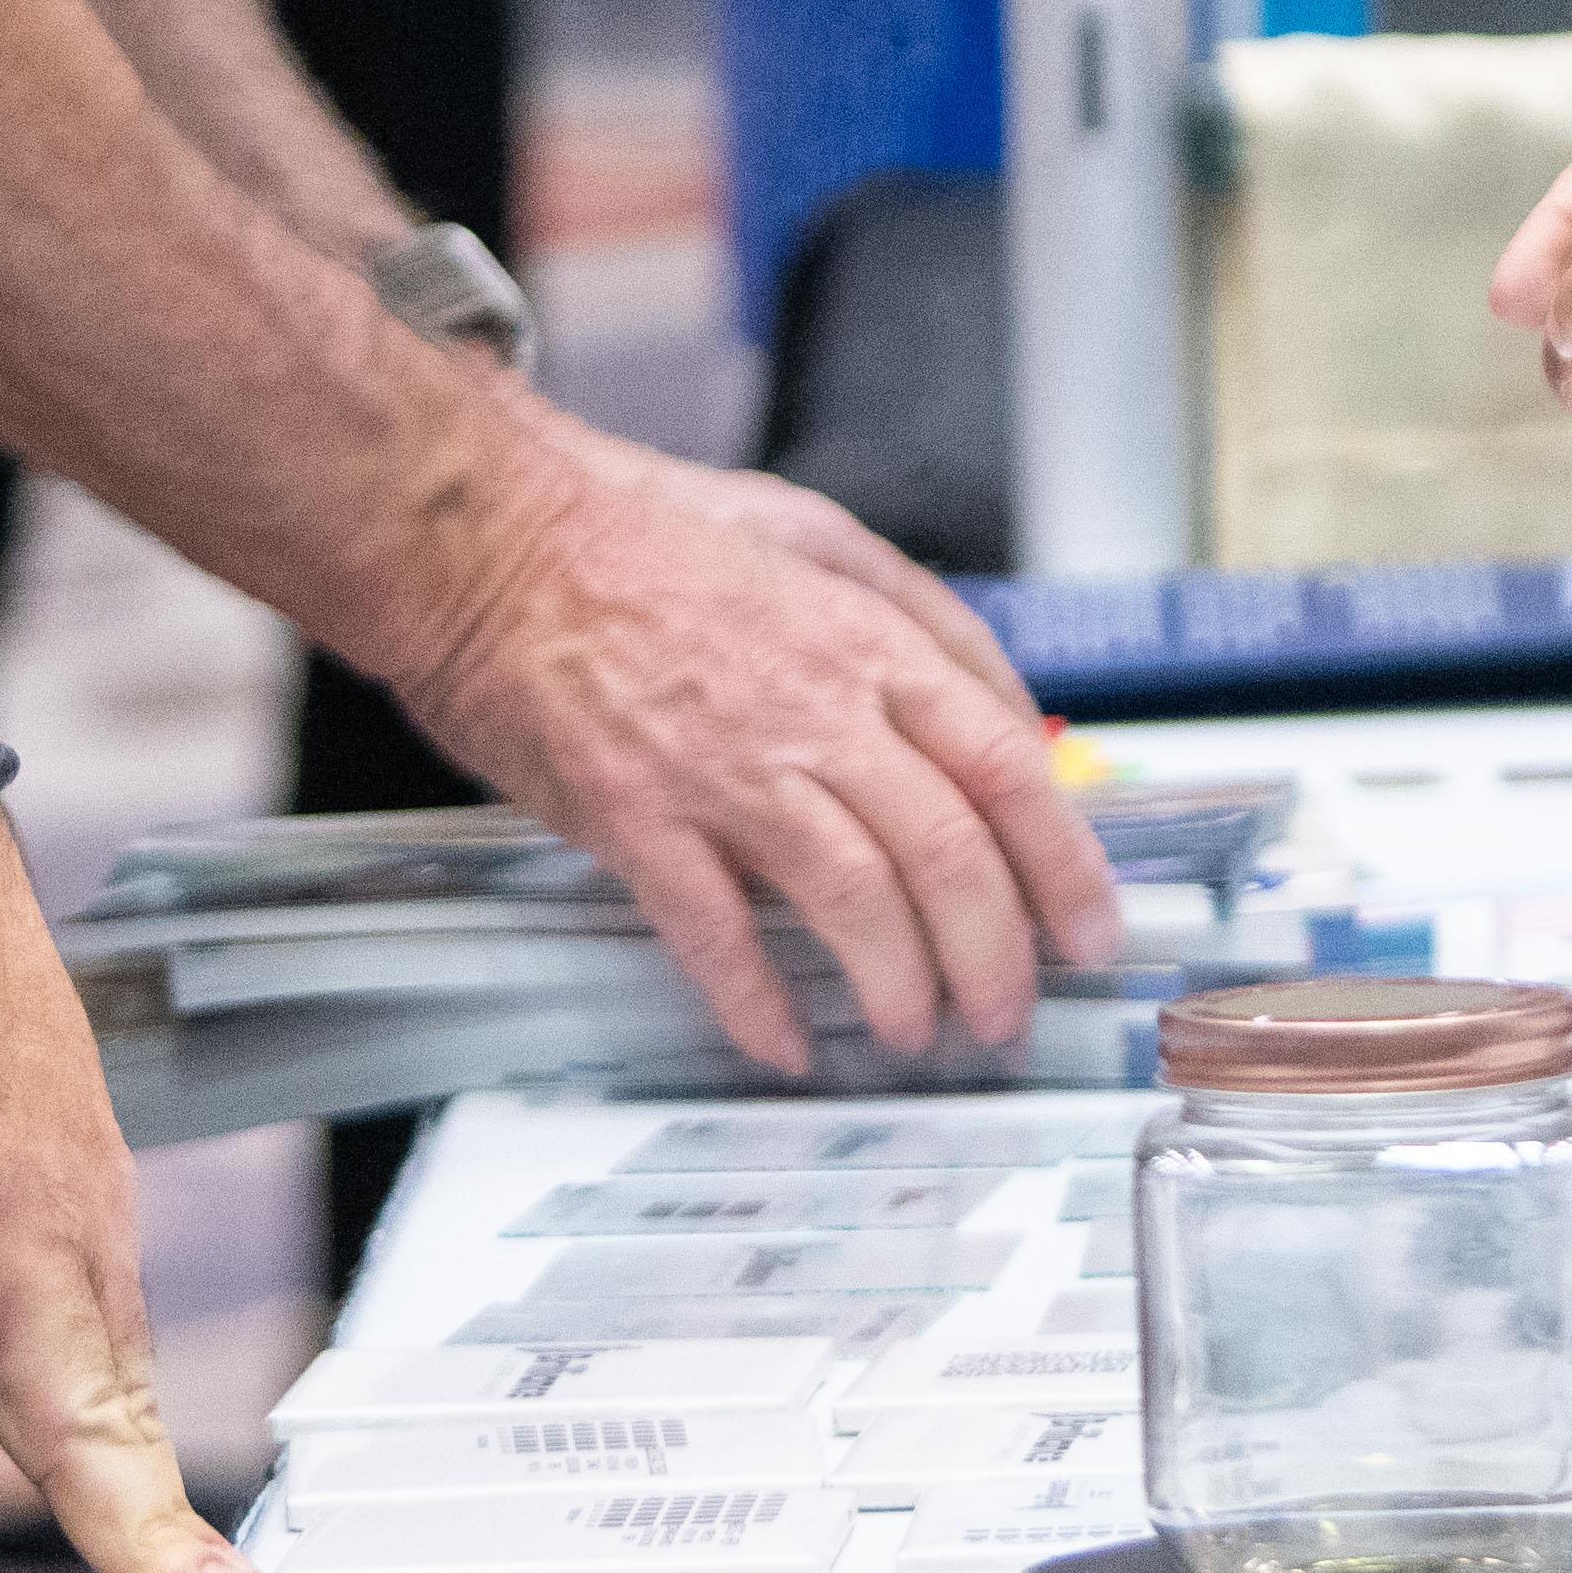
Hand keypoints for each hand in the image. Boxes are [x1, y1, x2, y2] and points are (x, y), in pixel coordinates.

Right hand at [377, 409, 1117, 1077]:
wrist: (483, 537)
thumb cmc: (634, 530)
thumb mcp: (809, 534)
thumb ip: (916, 618)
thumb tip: (1007, 712)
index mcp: (861, 640)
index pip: (1004, 766)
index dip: (1063, 863)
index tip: (1088, 927)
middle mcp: (811, 707)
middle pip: (948, 851)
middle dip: (996, 953)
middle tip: (1007, 1010)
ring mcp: (723, 767)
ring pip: (855, 898)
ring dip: (899, 984)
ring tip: (914, 1030)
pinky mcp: (635, 818)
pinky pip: (714, 933)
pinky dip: (756, 1002)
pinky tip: (782, 1042)